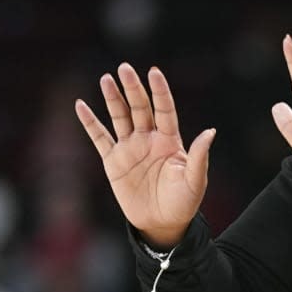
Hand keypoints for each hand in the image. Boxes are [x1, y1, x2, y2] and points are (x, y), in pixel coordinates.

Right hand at [75, 63, 214, 247]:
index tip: (154, 72)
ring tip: (106, 79)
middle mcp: (149, 139)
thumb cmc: (183, 202)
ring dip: (113, 98)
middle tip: (125, 68)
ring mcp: (130, 148)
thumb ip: (199, 156)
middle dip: (132, 88)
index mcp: (170, 140)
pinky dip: (90, 123)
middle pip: (140, 108)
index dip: (160, 92)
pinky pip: (99, 138)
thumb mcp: (195, 181)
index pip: (164, 110)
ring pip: (120, 117)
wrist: (162, 223)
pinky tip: (81, 105)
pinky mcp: (113, 161)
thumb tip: (210, 132)